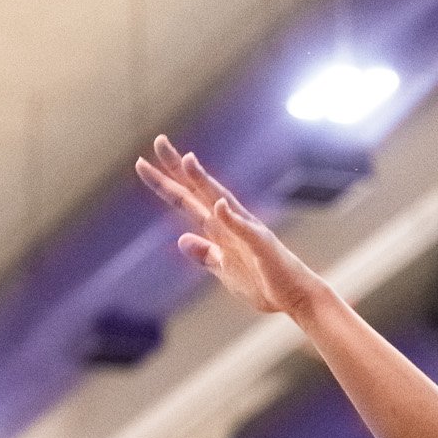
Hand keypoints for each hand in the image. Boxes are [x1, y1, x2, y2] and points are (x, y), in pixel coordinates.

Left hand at [136, 139, 320, 316]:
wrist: (295, 297)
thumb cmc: (263, 282)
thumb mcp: (224, 271)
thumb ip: (205, 254)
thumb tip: (182, 240)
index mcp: (218, 229)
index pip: (187, 201)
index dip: (164, 183)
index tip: (142, 164)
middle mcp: (230, 223)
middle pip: (199, 191)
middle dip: (178, 168)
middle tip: (158, 140)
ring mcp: (247, 231)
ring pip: (222, 201)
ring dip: (205, 182)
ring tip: (187, 161)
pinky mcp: (262, 246)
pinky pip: (245, 231)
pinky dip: (232, 219)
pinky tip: (220, 207)